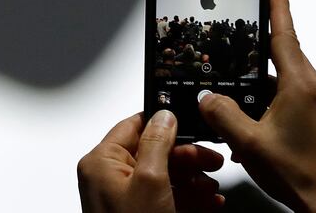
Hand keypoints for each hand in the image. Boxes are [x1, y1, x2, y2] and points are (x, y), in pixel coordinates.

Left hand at [77, 110, 225, 212]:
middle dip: (187, 156)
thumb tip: (164, 114)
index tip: (189, 121)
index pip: (133, 126)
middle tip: (211, 159)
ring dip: (193, 178)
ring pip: (164, 176)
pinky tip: (210, 202)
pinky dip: (190, 198)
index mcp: (102, 162)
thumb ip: (157, 142)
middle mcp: (111, 179)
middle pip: (154, 152)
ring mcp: (126, 201)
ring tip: (213, 184)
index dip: (163, 122)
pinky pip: (167, 199)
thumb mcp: (150, 180)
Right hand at [199, 0, 315, 212]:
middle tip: (236, 37)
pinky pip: (287, 96)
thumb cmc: (299, 174)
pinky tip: (249, 123)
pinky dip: (267, 101)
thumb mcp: (249, 142)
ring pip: (281, 78)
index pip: (285, 34)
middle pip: (281, 53)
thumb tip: (205, 97)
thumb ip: (222, 114)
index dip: (278, 6)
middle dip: (256, 47)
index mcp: (300, 84)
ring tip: (235, 96)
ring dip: (259, 83)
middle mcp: (312, 88)